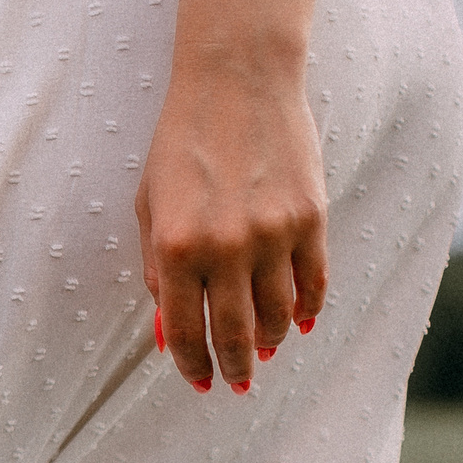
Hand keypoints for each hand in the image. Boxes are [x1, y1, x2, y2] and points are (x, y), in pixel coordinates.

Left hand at [134, 50, 329, 393]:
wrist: (236, 80)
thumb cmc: (180, 143)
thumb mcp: (149, 206)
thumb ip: (155, 272)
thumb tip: (170, 332)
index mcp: (175, 247)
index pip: (184, 332)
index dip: (193, 365)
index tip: (200, 382)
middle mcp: (224, 247)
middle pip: (235, 334)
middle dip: (236, 368)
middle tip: (238, 382)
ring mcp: (272, 234)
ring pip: (279, 316)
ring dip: (272, 342)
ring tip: (266, 350)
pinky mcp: (310, 217)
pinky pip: (314, 283)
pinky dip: (308, 310)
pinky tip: (301, 323)